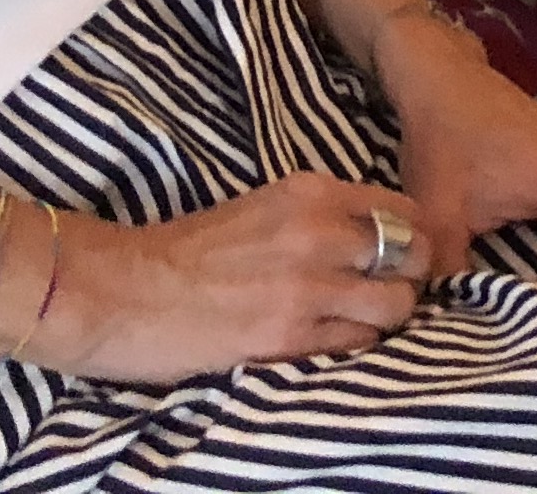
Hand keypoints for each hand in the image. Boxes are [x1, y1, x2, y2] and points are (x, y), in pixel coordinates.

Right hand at [41, 169, 428, 383]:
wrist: (123, 290)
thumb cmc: (186, 251)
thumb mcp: (262, 207)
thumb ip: (318, 216)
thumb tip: (369, 237)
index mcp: (311, 192)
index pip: (403, 209)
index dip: (411, 237)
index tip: (401, 256)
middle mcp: (319, 231)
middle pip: (413, 253)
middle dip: (412, 277)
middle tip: (392, 292)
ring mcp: (307, 284)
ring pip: (396, 303)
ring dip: (390, 316)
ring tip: (366, 321)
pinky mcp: (287, 334)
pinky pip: (358, 341)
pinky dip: (358, 343)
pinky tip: (335, 340)